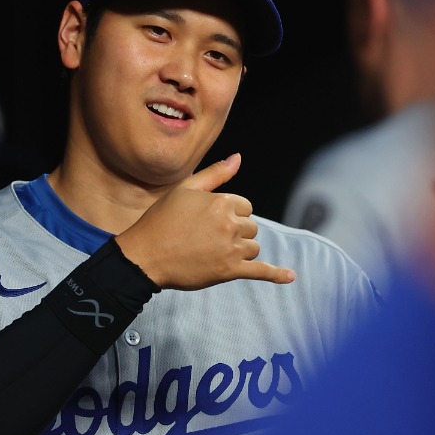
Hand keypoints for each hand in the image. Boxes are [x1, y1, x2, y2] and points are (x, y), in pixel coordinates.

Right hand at [114, 153, 295, 289]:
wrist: (144, 255)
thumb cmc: (161, 220)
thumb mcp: (185, 189)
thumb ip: (215, 173)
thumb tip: (239, 157)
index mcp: (222, 202)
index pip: (244, 206)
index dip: (228, 213)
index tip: (207, 221)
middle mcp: (230, 224)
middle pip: (251, 227)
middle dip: (235, 231)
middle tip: (206, 237)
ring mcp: (231, 249)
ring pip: (253, 247)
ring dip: (240, 250)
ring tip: (213, 252)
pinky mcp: (229, 271)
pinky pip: (261, 271)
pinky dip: (277, 275)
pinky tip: (290, 276)